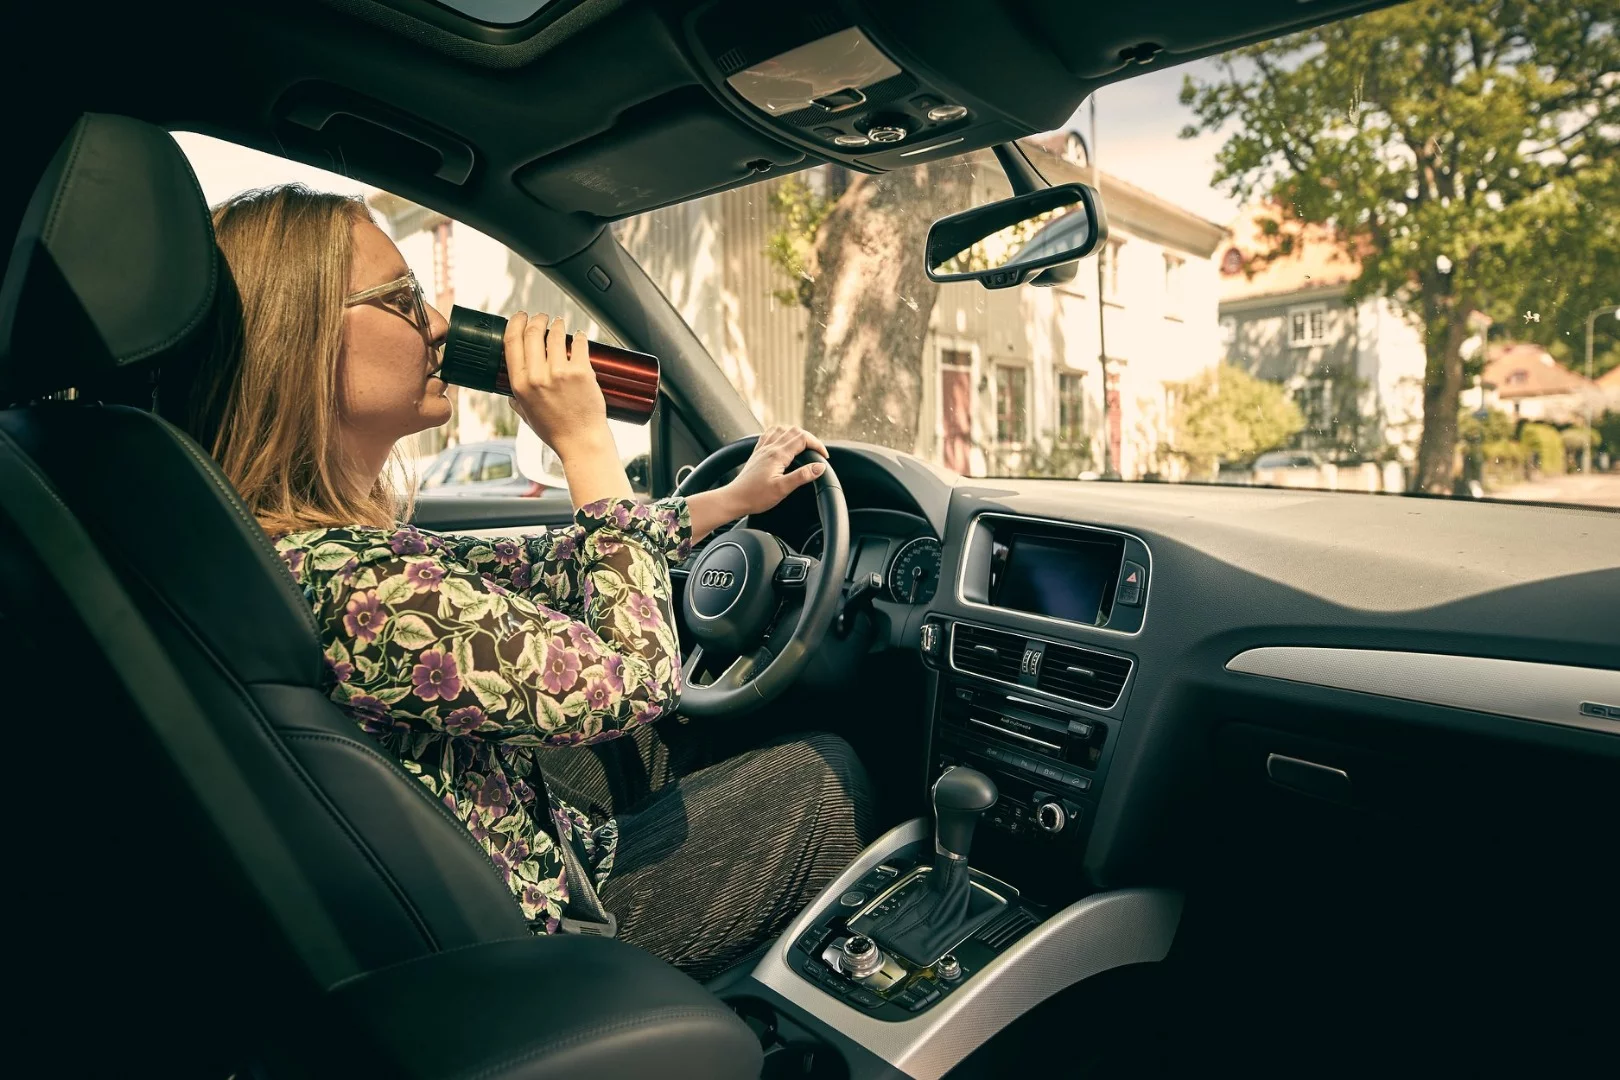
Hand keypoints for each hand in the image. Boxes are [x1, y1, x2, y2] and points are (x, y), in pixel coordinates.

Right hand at [504, 312, 629, 509]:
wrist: (581, 442)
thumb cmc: (556, 431)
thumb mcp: (526, 416)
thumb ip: (517, 401)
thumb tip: (510, 393)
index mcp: (520, 385)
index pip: (512, 341)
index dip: (516, 323)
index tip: (520, 317)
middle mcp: (537, 376)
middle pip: (533, 332)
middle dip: (537, 319)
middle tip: (542, 317)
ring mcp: (560, 373)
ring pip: (556, 334)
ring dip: (558, 325)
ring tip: (560, 325)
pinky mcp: (581, 372)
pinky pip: (579, 344)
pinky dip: (579, 337)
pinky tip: (579, 337)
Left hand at [723, 425, 829, 515]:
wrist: (734, 499)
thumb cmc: (756, 497)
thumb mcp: (782, 489)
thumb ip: (802, 476)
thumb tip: (820, 467)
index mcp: (778, 455)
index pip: (803, 439)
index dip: (818, 445)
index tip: (824, 457)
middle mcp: (770, 448)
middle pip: (794, 431)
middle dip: (810, 438)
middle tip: (817, 452)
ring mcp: (762, 449)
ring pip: (781, 430)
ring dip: (795, 434)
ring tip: (804, 446)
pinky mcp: (757, 454)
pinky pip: (769, 435)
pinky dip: (780, 434)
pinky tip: (781, 441)